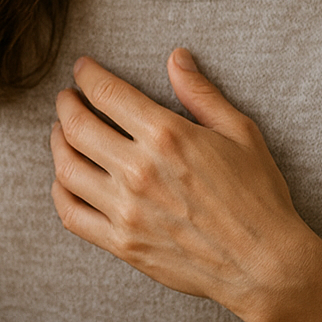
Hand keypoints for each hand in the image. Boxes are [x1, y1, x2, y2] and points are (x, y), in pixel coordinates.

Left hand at [50, 48, 311, 321]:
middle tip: (66, 98)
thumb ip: (201, 93)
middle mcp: (138, 170)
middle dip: (65, 104)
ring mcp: (126, 210)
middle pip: (77, 126)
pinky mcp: (122, 244)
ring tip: (60, 132)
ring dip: (56, 143)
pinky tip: (64, 178)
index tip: (82, 69)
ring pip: (66, 168)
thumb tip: (176, 57)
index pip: (107, 93)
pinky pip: (71, 214)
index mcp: (166, 136)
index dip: (87, 75)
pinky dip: (59, 191)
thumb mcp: (239, 132)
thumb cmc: (258, 197)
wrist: (264, 264)